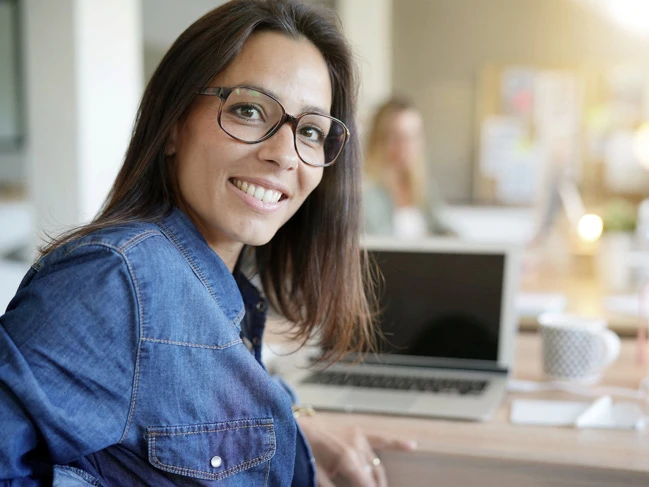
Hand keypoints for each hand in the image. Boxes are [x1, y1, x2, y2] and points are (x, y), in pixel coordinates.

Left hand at [296, 413, 416, 486]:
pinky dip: (396, 443)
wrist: (295, 426)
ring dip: (378, 480)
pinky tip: (411, 445)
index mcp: (348, 459)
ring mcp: (359, 438)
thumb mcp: (317, 476)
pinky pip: (381, 439)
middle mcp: (358, 447)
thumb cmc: (304, 450)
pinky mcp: (358, 432)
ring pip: (377, 465)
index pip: (368, 486)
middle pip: (374, 478)